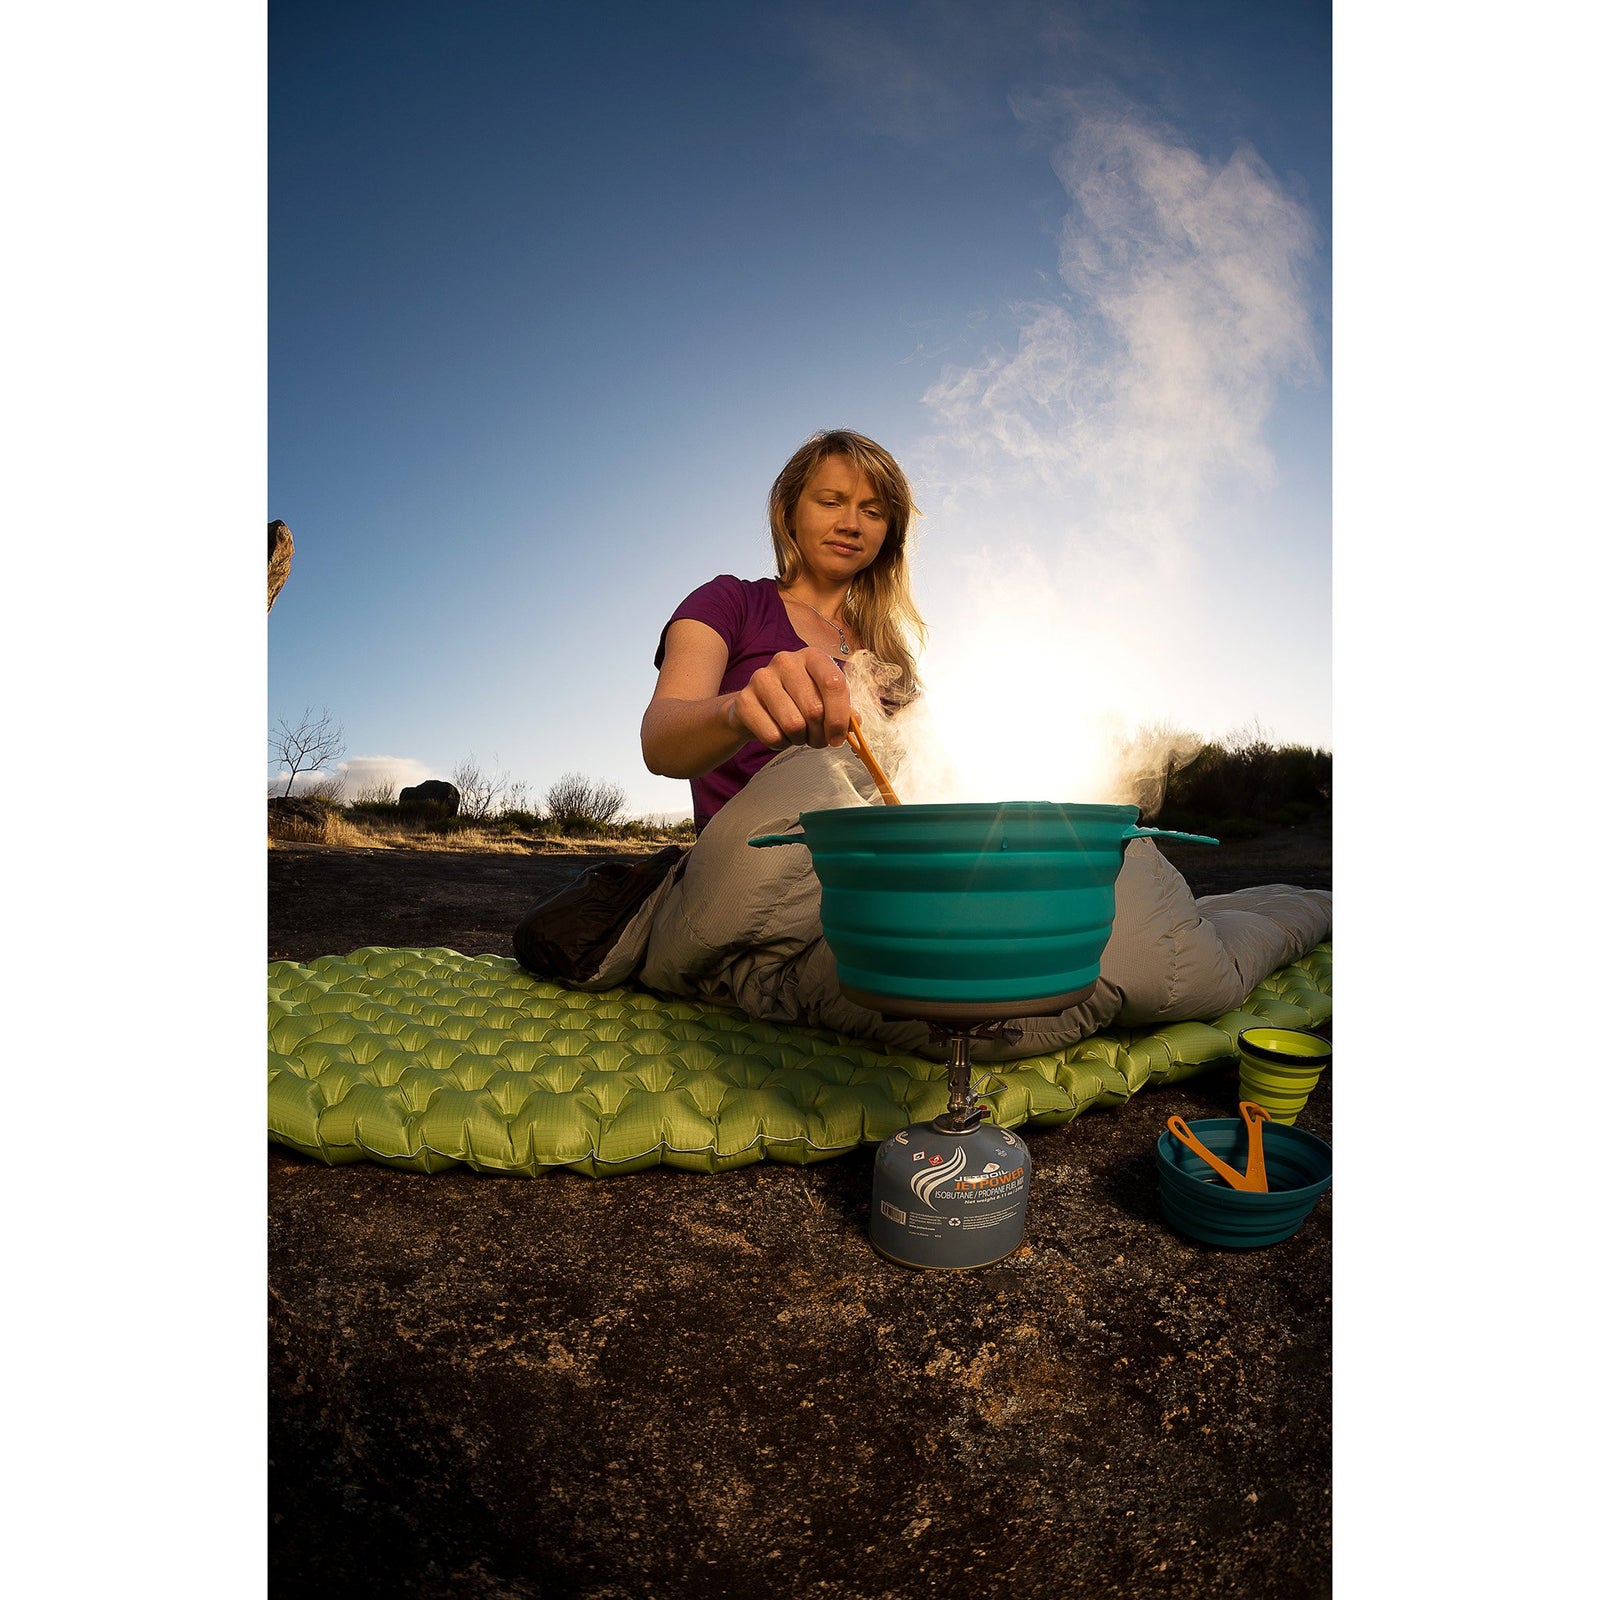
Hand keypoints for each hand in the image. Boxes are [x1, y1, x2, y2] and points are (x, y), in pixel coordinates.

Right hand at [728, 647, 851, 750]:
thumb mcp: (823, 700)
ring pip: (793, 724)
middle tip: (817, 739)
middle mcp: (786, 661)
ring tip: (797, 734)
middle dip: (820, 734)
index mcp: (812, 657)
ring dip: (799, 739)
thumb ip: (843, 709)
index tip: (839, 737)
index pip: (834, 684)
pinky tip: (779, 734)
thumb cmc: (796, 702)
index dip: (840, 717)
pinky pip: (772, 735)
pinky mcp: (743, 700)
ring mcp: (762, 678)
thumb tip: (855, 721)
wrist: (754, 707)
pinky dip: (780, 743)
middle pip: (814, 709)